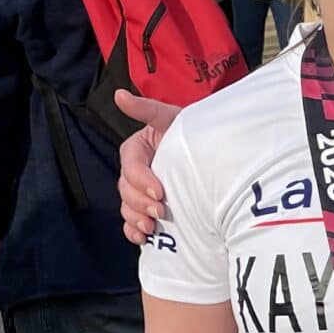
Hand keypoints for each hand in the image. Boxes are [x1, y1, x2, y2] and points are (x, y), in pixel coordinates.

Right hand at [115, 93, 181, 243]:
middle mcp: (137, 171)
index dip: (141, 180)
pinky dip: (134, 231)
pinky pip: (132, 222)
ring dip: (136, 218)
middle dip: (140, 202)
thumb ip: (147, 108)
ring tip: (152, 228)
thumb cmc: (193, 131)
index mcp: (138, 149)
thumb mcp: (171, 117)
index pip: (131, 165)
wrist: (214, 151)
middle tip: (161, 211)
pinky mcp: (148, 207)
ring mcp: (141, 190)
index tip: (159, 191)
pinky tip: (143, 238)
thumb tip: (119, 94)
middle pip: (126, 189)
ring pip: (128, 206)